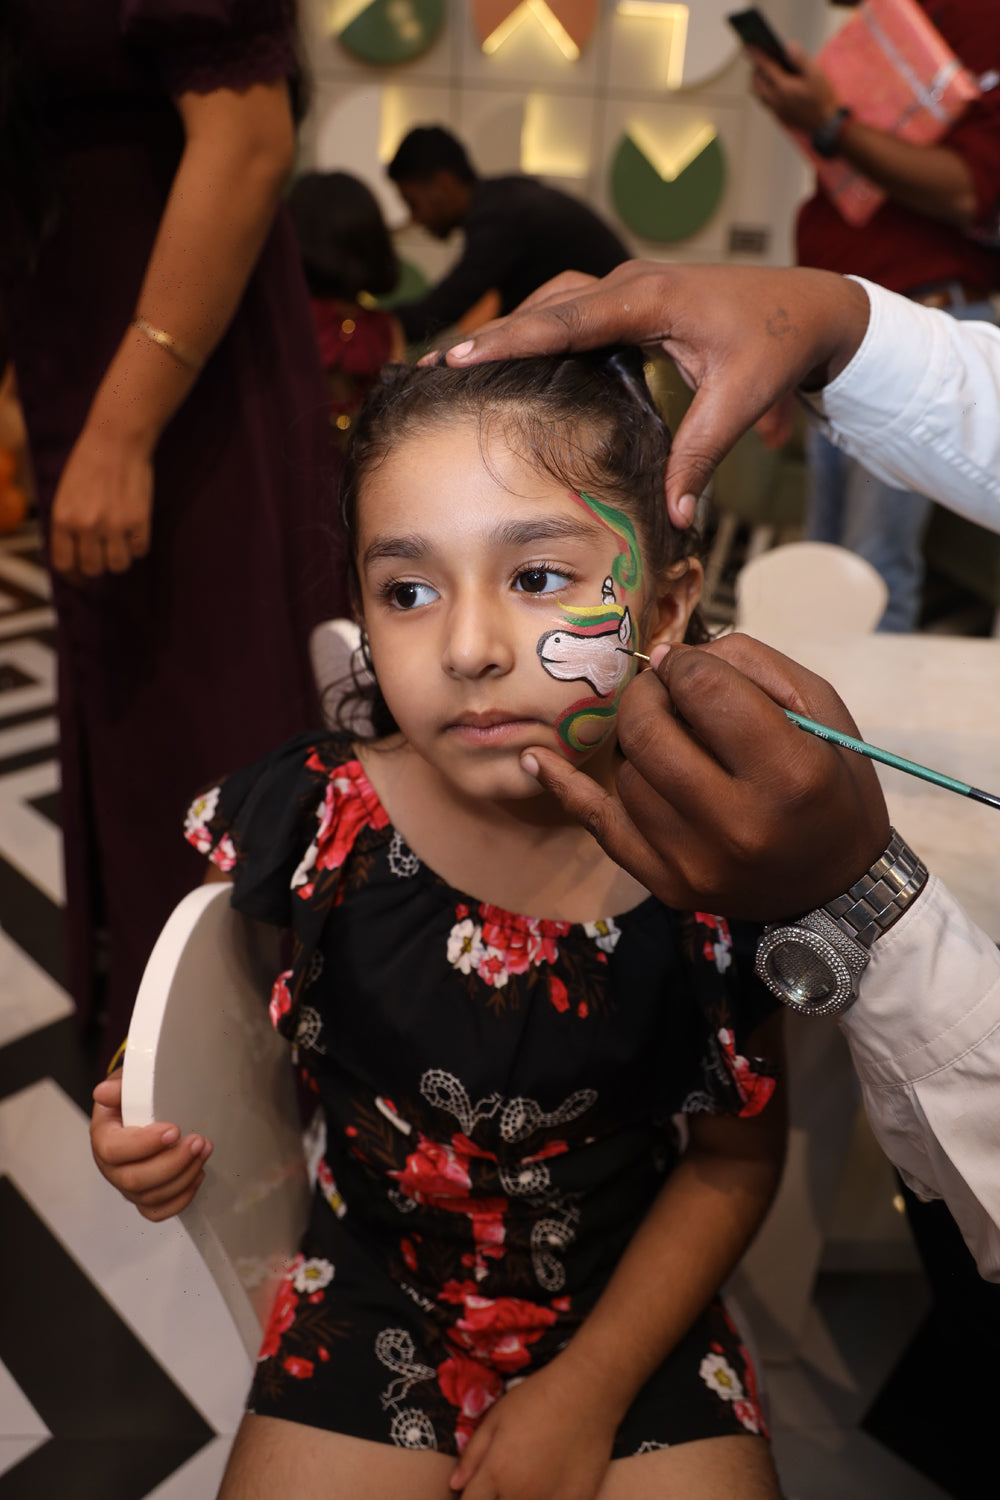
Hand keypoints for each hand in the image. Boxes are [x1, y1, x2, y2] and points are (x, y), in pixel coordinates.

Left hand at [50, 423, 152, 576]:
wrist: (117, 440)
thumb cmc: (89, 463)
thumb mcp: (65, 495)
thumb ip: (67, 525)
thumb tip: (76, 555)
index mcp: (62, 518)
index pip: (65, 564)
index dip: (73, 574)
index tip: (81, 574)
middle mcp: (86, 525)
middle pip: (94, 568)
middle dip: (99, 565)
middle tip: (104, 554)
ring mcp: (114, 525)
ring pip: (118, 565)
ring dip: (120, 558)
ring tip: (121, 543)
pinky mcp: (139, 521)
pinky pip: (140, 551)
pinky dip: (138, 546)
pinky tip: (135, 532)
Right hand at [90, 1073, 210, 1220]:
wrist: (141, 1108)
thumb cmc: (134, 1097)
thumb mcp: (127, 1084)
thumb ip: (120, 1087)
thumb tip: (104, 1092)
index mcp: (103, 1137)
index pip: (114, 1151)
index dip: (144, 1145)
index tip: (173, 1130)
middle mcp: (111, 1167)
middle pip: (134, 1180)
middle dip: (172, 1163)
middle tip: (197, 1142)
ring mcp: (127, 1185)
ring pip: (152, 1197)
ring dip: (184, 1176)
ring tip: (204, 1151)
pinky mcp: (145, 1196)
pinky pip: (158, 1211)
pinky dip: (181, 1198)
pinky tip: (197, 1175)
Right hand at [437, 262, 869, 525]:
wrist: (811, 307)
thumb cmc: (777, 344)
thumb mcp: (742, 399)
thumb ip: (701, 455)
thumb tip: (674, 515)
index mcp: (652, 298)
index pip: (566, 319)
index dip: (511, 339)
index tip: (461, 356)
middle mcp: (631, 284)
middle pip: (545, 305)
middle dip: (491, 334)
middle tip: (437, 364)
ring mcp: (629, 287)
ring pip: (553, 303)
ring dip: (510, 330)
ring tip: (460, 362)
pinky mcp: (631, 302)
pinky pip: (572, 311)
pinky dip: (537, 330)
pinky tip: (512, 358)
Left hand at [449, 1362, 615, 1499]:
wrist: (587, 1393)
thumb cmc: (537, 1398)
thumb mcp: (496, 1418)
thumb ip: (473, 1455)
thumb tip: (455, 1485)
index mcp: (497, 1473)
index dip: (470, 1497)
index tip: (477, 1489)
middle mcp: (520, 1495)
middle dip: (494, 1499)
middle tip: (503, 1481)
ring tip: (526, 1481)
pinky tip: (549, 1486)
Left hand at [521, 634, 890, 921]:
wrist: (834, 888)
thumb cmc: (832, 786)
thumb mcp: (821, 709)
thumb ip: (749, 664)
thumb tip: (671, 654)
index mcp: (789, 775)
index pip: (704, 689)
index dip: (690, 664)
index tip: (693, 667)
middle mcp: (737, 825)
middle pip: (648, 729)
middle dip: (649, 694)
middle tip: (665, 692)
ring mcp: (694, 862)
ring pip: (627, 770)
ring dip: (641, 743)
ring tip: (673, 742)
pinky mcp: (664, 884)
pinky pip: (597, 823)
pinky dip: (564, 786)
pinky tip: (538, 758)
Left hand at [748, 43, 837, 133]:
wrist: (826, 125)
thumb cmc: (823, 99)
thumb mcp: (815, 74)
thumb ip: (800, 59)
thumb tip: (788, 46)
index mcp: (783, 87)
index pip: (764, 67)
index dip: (756, 55)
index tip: (748, 45)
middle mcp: (775, 100)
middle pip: (756, 81)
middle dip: (756, 68)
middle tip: (760, 57)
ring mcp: (776, 109)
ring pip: (758, 93)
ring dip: (758, 80)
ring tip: (764, 70)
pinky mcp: (779, 116)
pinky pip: (765, 101)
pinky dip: (764, 90)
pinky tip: (772, 84)